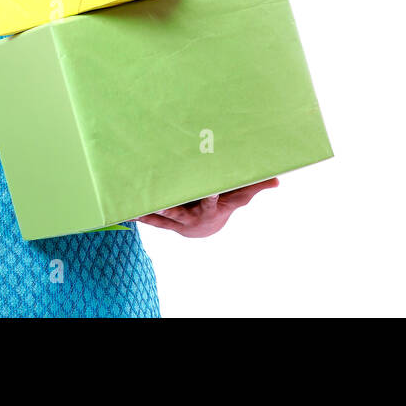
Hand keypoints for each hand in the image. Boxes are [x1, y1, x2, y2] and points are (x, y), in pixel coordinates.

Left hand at [134, 178, 278, 237]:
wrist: (207, 226)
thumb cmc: (226, 204)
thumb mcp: (240, 195)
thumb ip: (256, 185)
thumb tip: (279, 180)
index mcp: (209, 207)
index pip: (210, 200)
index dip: (210, 195)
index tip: (209, 188)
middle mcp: (192, 216)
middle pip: (181, 210)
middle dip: (172, 206)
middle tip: (162, 202)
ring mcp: (177, 219)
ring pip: (162, 216)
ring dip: (150, 212)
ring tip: (137, 207)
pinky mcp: (165, 221)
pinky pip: (151, 219)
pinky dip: (140, 215)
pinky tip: (127, 210)